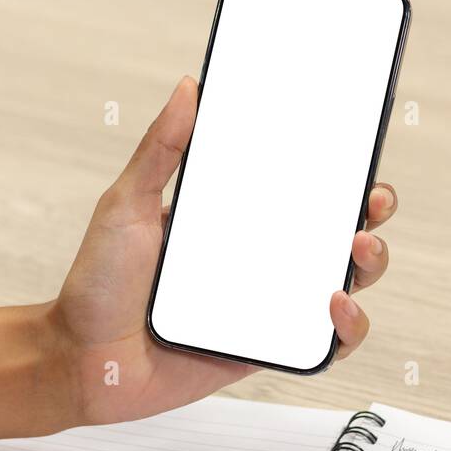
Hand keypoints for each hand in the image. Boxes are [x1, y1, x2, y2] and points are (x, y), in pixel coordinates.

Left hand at [48, 76, 397, 425]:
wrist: (80, 361)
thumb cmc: (97, 285)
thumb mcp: (126, 206)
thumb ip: (160, 150)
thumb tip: (188, 88)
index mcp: (232, 218)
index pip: (298, 186)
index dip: (338, 168)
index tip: (357, 147)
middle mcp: (258, 257)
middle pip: (336, 229)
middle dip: (370, 210)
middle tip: (371, 200)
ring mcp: (266, 303)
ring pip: (344, 282)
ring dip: (370, 264)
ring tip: (357, 249)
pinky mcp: (265, 348)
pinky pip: (324, 342)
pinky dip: (346, 327)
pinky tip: (334, 306)